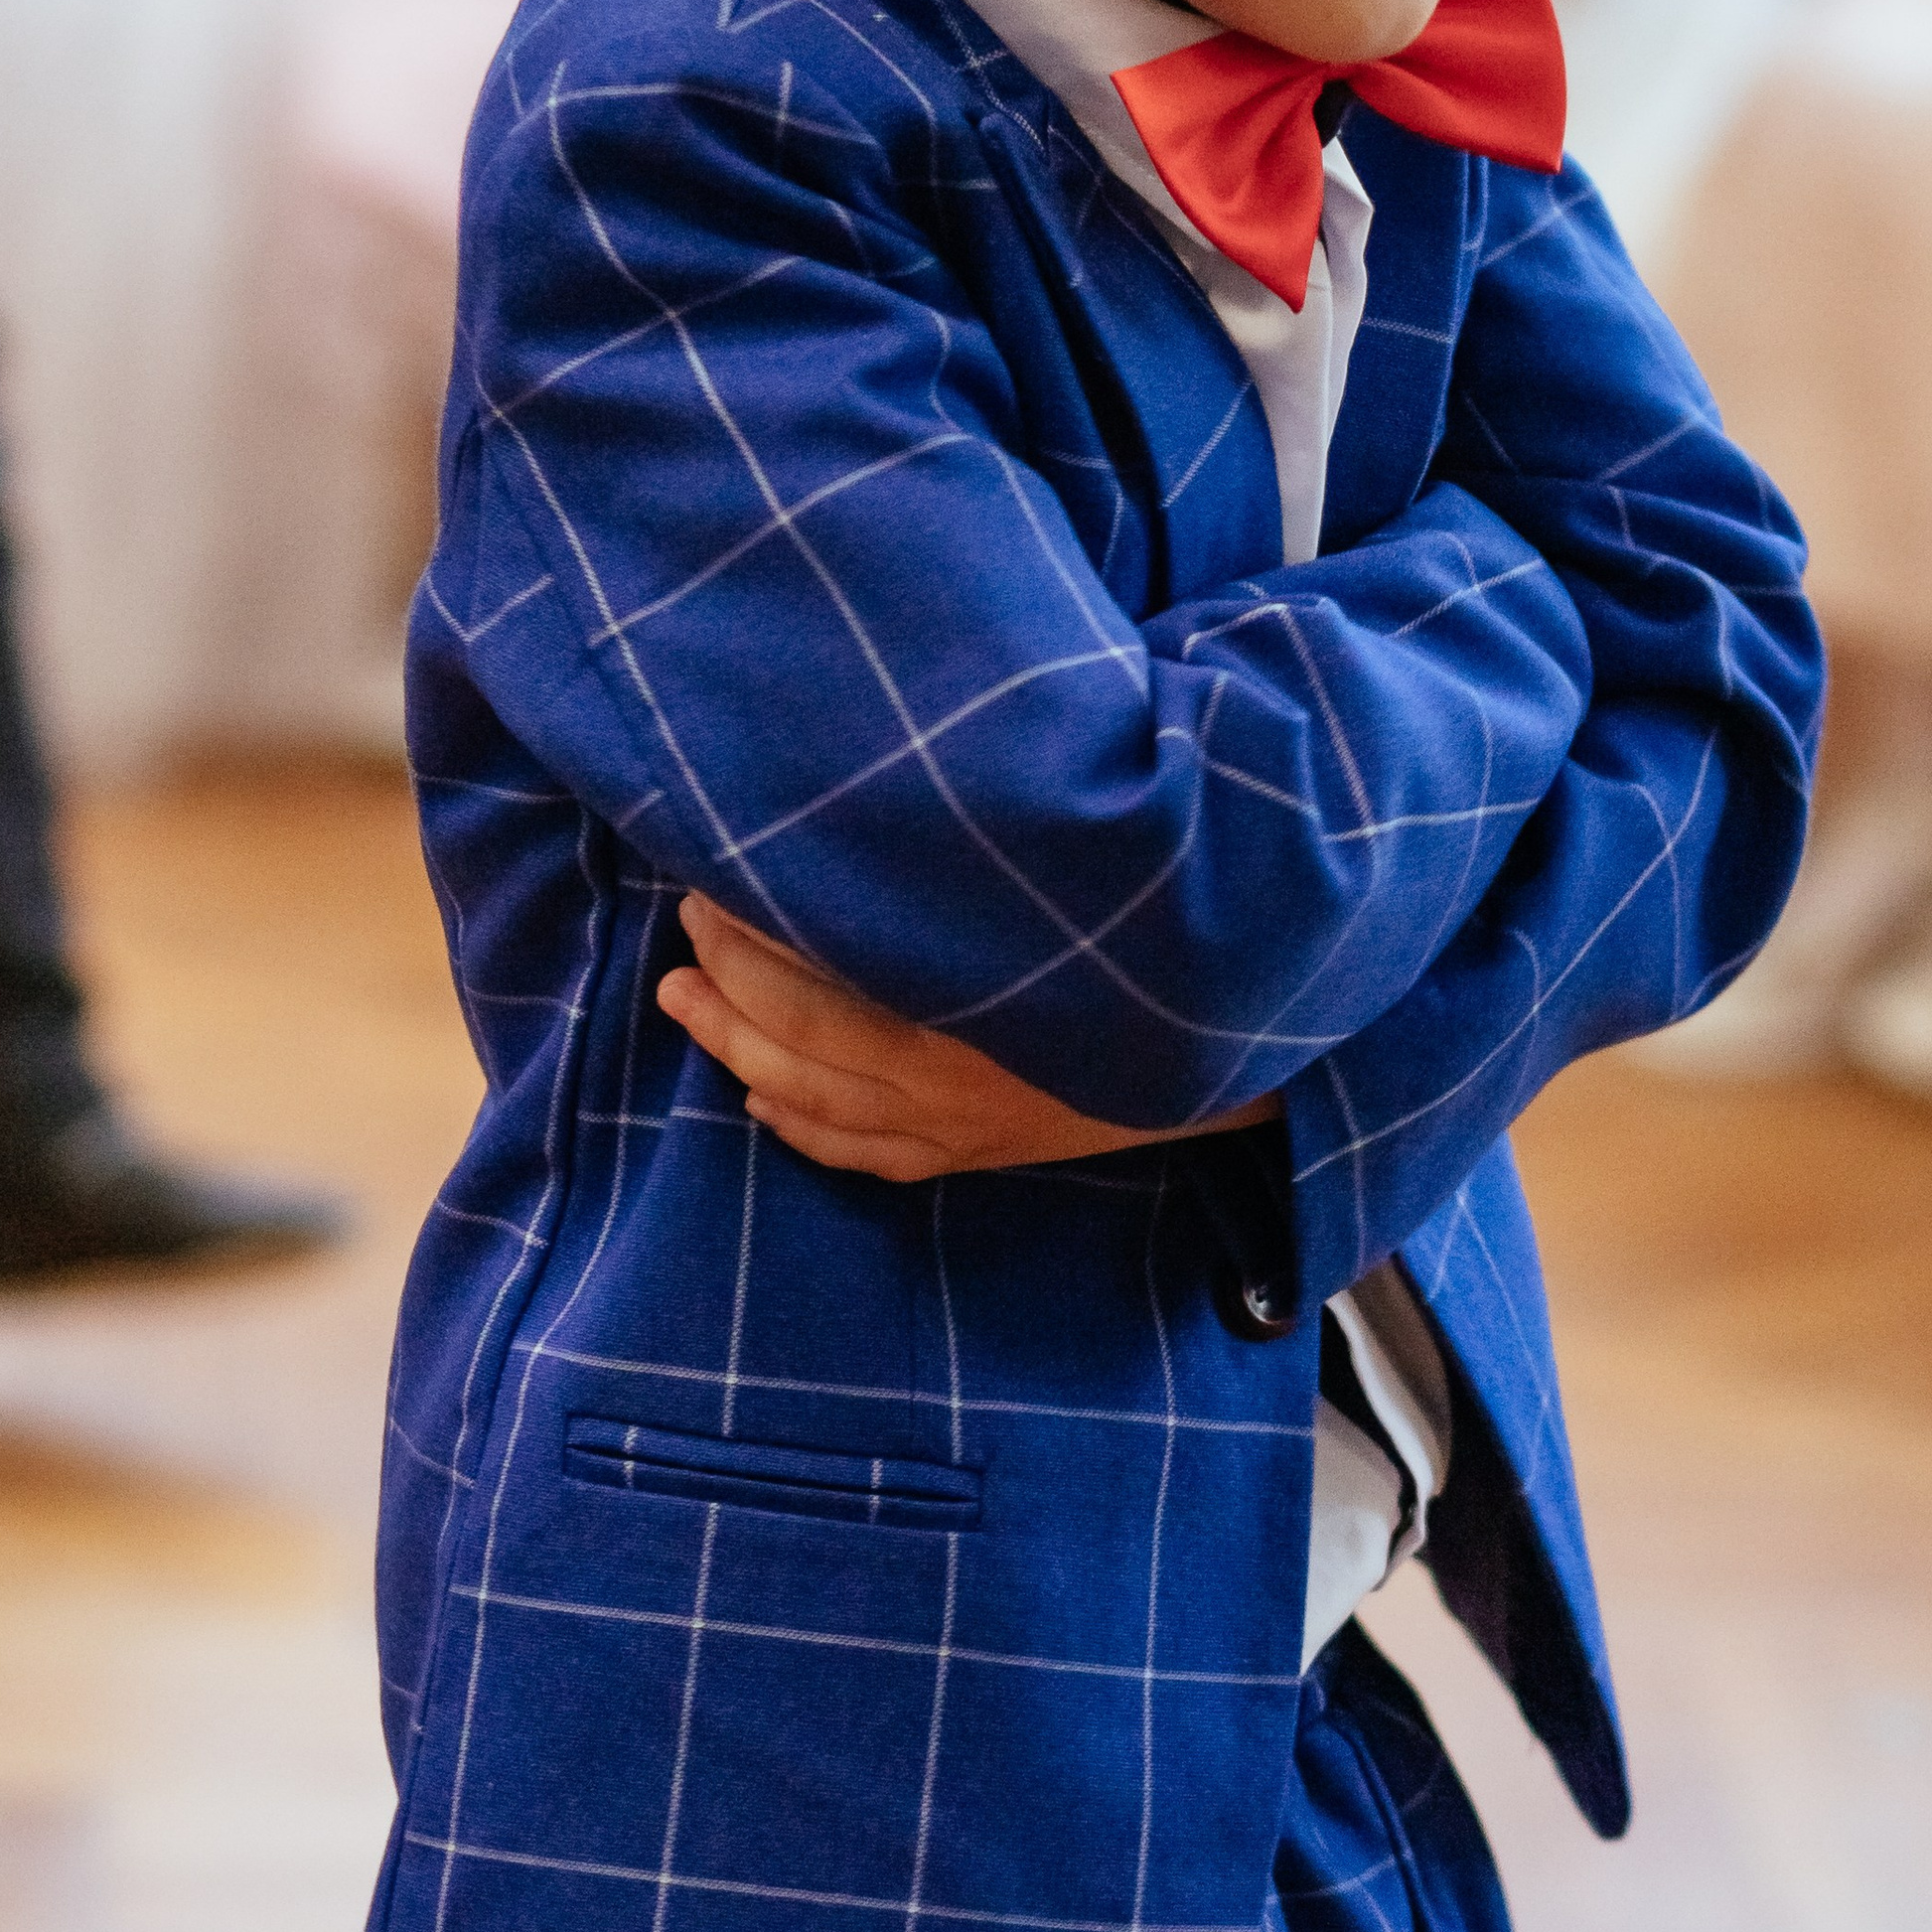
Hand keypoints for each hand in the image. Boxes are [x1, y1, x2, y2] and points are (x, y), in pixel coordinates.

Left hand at [657, 894, 1276, 1181]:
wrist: (1249, 1026)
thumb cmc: (1151, 922)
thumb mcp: (1063, 869)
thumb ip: (969, 842)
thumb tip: (883, 775)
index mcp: (966, 1005)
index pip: (814, 973)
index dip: (750, 927)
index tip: (711, 873)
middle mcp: (951, 1082)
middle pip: (797, 1037)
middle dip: (726, 980)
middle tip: (686, 924)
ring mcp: (963, 1127)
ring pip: (813, 1101)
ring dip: (735, 1050)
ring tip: (682, 1000)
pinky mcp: (981, 1154)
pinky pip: (865, 1156)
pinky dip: (801, 1128)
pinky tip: (758, 1099)